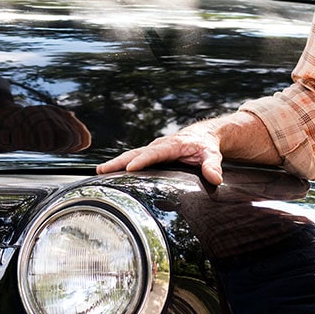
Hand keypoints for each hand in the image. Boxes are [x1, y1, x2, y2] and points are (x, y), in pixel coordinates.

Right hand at [96, 128, 226, 184]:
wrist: (204, 135)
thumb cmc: (206, 145)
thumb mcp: (212, 154)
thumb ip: (213, 165)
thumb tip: (215, 178)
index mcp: (172, 145)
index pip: (155, 153)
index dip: (143, 160)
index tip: (130, 168)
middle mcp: (159, 146)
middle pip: (136, 153)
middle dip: (119, 162)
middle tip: (102, 171)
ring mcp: (153, 150)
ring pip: (131, 155)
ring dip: (115, 164)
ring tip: (98, 173)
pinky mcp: (151, 155)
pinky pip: (134, 159)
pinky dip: (120, 166)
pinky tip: (108, 176)